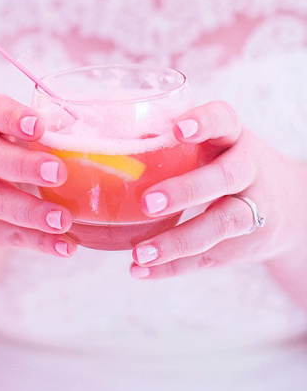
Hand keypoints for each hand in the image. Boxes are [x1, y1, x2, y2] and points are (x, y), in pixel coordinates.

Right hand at [0, 94, 76, 257]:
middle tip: (57, 172)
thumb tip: (92, 140)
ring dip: (30, 210)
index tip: (39, 125)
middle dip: (22, 165)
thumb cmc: (6, 158)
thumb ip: (46, 136)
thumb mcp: (16, 139)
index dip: (13, 117)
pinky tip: (64, 245)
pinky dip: (38, 241)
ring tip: (63, 219)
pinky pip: (7, 234)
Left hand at [129, 101, 306, 278]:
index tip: (177, 129)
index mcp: (232, 136)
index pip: (224, 119)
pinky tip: (141, 270)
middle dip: (187, 191)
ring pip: (223, 224)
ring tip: (140, 253)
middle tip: (148, 203)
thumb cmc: (221, 163)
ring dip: (179, 241)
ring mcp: (254, 207)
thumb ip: (166, 142)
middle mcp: (249, 168)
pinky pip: (212, 256)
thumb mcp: (209, 144)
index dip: (204, 122)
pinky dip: (175, 266)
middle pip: (225, 177)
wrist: (288, 205)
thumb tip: (102, 139)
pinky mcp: (248, 243)